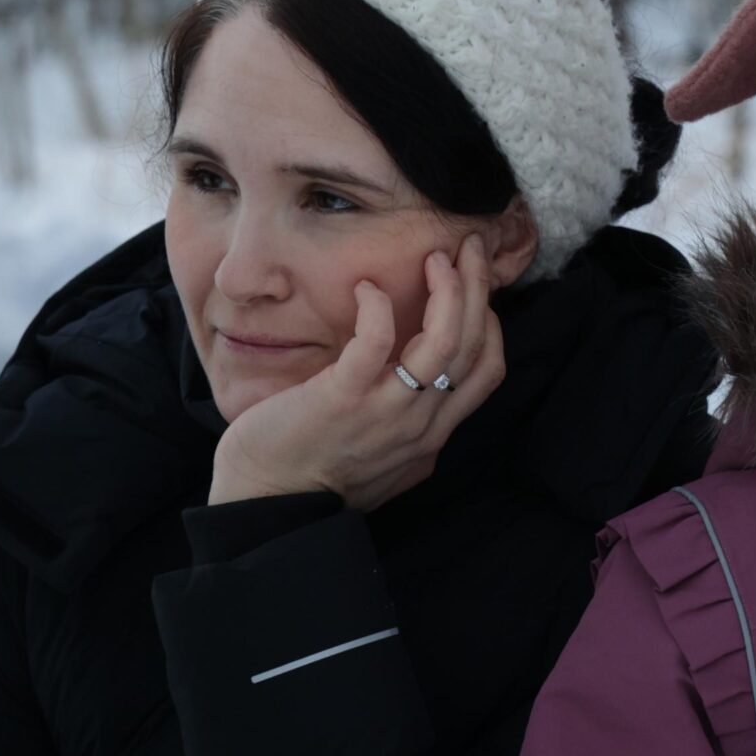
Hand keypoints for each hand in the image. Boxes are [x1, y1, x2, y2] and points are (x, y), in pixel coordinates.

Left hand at [208, 234, 507, 510]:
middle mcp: (420, 425)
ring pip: (444, 342)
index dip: (489, 321)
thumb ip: (408, 432)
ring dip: (448, 291)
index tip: (473, 287)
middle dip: (478, 288)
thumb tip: (421, 401)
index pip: (487, 370)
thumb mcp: (382, 462)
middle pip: (474, 346)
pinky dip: (378, 308)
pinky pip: (376, 341)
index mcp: (431, 435)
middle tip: (466, 247)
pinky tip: (366, 290)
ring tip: (435, 258)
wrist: (266, 508)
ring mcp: (385, 412)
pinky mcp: (344, 398)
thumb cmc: (312, 480)